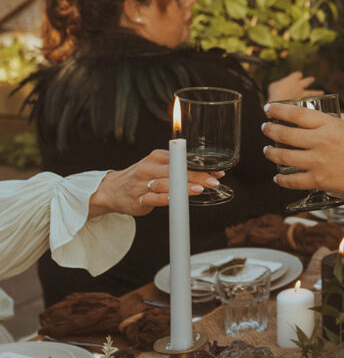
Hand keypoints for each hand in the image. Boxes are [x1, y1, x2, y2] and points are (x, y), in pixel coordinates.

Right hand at [89, 150, 223, 217]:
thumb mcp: (157, 166)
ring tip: (200, 189)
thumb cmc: (141, 177)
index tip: (216, 171)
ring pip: (166, 184)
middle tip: (213, 181)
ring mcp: (142, 184)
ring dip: (184, 187)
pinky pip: (154, 199)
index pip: (182, 159)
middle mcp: (149, 168)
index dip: (200, 166)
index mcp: (156, 157)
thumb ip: (177, 168)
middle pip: (176, 171)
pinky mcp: (138, 199)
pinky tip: (178, 200)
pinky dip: (167, 199)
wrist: (111, 190)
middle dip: (197, 176)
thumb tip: (207, 173)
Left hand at [262, 104, 343, 200]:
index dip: (278, 110)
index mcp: (329, 125)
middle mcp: (321, 142)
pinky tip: (278, 177)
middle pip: (284, 134)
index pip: (295, 114)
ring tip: (268, 151)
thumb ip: (334, 120)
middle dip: (269, 130)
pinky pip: (292, 181)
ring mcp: (318, 162)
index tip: (269, 109)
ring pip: (283, 157)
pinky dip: (281, 180)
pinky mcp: (318, 181)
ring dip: (271, 153)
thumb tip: (319, 116)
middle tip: (266, 129)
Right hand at [267, 71, 322, 102]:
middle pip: (307, 81)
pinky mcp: (301, 103)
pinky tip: (316, 104)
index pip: (298, 74)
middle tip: (312, 79)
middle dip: (309, 80)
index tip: (297, 76)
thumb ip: (279, 84)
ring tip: (322, 92)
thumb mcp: (273, 85)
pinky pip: (309, 102)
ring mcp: (301, 94)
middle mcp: (299, 86)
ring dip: (316, 92)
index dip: (297, 75)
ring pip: (311, 92)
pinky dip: (313, 103)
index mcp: (292, 79)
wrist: (278, 104)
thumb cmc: (274, 93)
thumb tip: (280, 86)